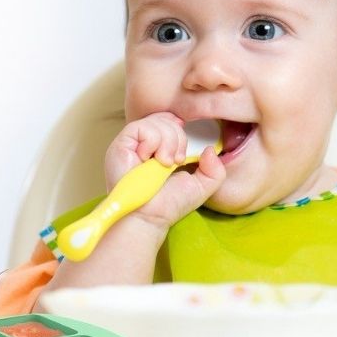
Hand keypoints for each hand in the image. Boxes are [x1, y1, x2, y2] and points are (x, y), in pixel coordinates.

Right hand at [104, 112, 225, 232]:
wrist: (148, 217)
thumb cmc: (168, 206)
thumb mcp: (200, 187)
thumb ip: (215, 170)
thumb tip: (210, 149)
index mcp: (158, 149)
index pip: (169, 121)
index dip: (180, 128)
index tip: (184, 152)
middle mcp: (144, 144)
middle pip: (166, 119)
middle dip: (179, 139)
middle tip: (175, 162)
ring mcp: (132, 144)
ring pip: (156, 121)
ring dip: (167, 142)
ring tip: (164, 163)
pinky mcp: (121, 145)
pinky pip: (141, 127)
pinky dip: (152, 141)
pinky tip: (150, 159)